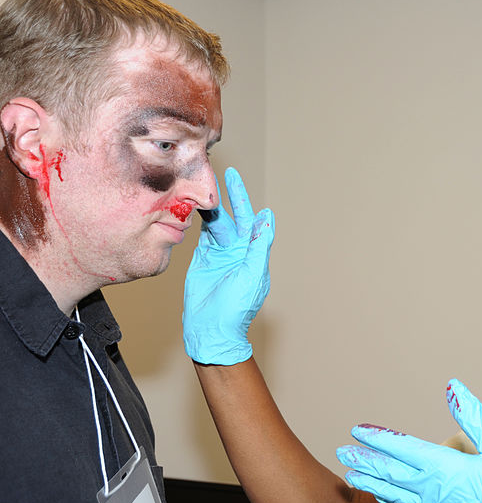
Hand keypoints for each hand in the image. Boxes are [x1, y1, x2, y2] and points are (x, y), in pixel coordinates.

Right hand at [183, 167, 274, 364]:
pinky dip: (198, 220)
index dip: (243, 200)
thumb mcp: (253, 274)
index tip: (235, 180)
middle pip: (232, 217)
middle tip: (222, 173)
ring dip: (210, 206)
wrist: (212, 329)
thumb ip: (258, 245)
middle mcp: (236, 250)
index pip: (250, 220)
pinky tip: (193, 205)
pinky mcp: (202, 259)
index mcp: (252, 252)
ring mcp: (218, 254)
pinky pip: (200, 235)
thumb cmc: (238, 307)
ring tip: (202, 186)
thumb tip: (267, 218)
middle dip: (228, 196)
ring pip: (215, 224)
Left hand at [336, 379, 481, 502]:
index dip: (378, 438)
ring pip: (394, 496)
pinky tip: (384, 499)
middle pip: (390, 474)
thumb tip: (452, 388)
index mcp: (446, 468)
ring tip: (350, 476)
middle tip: (342, 452)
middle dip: (364, 461)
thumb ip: (473, 416)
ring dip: (371, 483)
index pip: (402, 449)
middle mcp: (433, 492)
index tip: (358, 429)